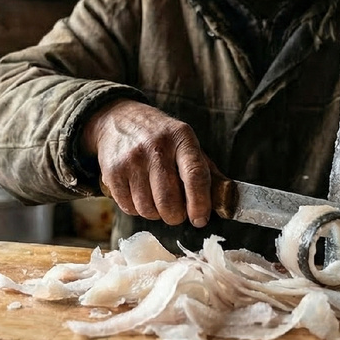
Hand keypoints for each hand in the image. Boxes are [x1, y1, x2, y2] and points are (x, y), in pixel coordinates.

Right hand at [81, 99, 213, 227]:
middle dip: (176, 216)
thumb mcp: (186, 143)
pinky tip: (139, 194)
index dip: (200, 203)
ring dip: (155, 213)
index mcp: (182, 138)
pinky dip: (136, 209)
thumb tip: (226, 201)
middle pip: (169, 200)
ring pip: (148, 209)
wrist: (118, 119)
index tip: (200, 219)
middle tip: (176, 212)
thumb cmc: (160, 137)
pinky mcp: (112, 171)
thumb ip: (206, 171)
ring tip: (156, 199)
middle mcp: (156, 147)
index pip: (195, 175)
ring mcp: (132, 159)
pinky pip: (129, 208)